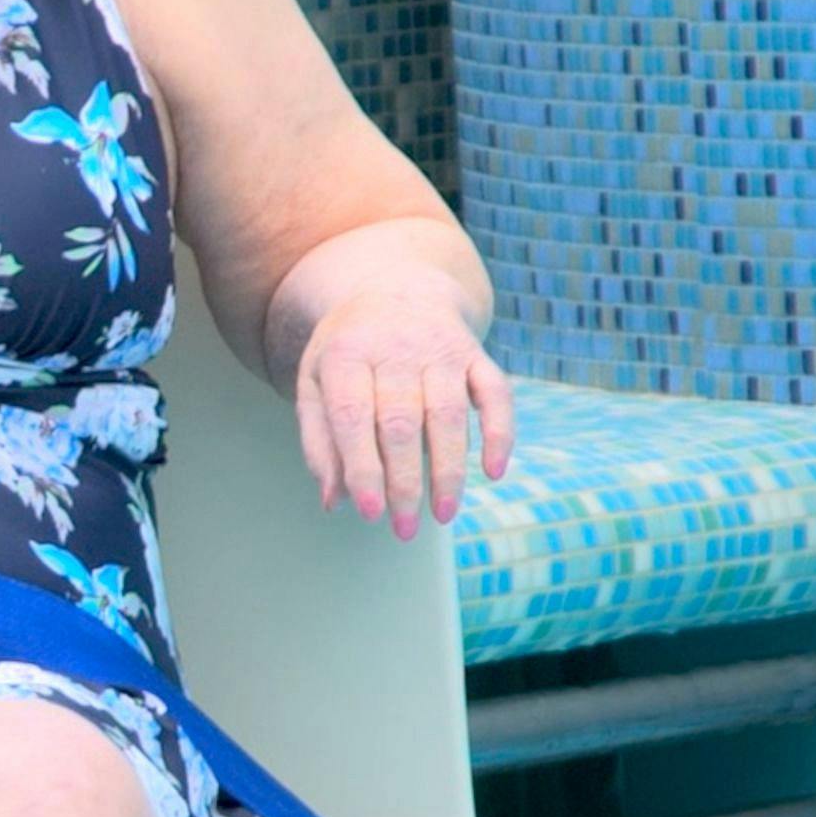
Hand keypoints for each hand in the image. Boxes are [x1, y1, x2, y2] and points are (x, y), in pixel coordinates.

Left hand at [292, 272, 516, 541]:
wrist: (396, 287)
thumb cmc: (349, 351)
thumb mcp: (316, 383)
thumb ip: (319, 441)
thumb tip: (334, 500)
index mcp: (346, 354)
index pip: (353, 416)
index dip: (362, 467)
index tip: (370, 513)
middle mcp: (395, 348)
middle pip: (401, 422)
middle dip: (404, 482)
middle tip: (404, 529)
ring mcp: (439, 348)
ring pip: (447, 414)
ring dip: (448, 470)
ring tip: (443, 515)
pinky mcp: (474, 352)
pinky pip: (495, 393)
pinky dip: (499, 432)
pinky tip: (494, 471)